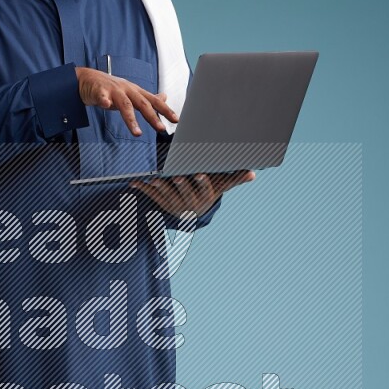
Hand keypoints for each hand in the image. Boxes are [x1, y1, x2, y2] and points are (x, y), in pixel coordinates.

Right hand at [75, 66, 179, 135]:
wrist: (89, 80)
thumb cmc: (112, 88)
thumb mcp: (132, 92)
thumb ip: (147, 97)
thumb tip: (164, 97)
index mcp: (135, 92)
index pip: (153, 101)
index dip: (165, 109)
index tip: (176, 119)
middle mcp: (127, 90)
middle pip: (141, 103)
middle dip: (152, 116)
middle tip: (161, 128)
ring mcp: (113, 90)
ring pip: (124, 105)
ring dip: (131, 119)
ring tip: (137, 133)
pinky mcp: (99, 91)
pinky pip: (102, 96)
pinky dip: (104, 100)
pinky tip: (106, 105)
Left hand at [129, 170, 255, 216]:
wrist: (193, 215)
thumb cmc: (208, 193)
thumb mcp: (221, 187)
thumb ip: (235, 179)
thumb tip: (253, 173)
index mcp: (204, 197)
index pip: (204, 190)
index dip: (201, 182)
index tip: (198, 174)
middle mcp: (190, 204)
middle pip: (185, 193)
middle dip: (180, 184)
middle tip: (175, 176)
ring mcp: (175, 206)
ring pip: (167, 196)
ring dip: (160, 188)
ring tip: (154, 179)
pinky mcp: (162, 205)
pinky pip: (152, 198)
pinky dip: (143, 190)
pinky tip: (135, 183)